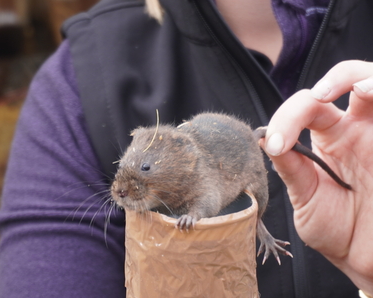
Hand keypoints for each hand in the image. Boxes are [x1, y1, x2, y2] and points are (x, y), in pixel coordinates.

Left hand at [259, 60, 372, 293]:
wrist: (365, 261)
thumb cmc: (336, 231)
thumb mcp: (306, 199)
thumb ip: (291, 168)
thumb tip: (263, 137)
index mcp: (328, 140)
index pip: (307, 107)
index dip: (288, 118)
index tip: (276, 145)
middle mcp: (357, 131)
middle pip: (350, 80)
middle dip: (336, 78)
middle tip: (320, 97)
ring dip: (369, 79)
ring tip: (362, 89)